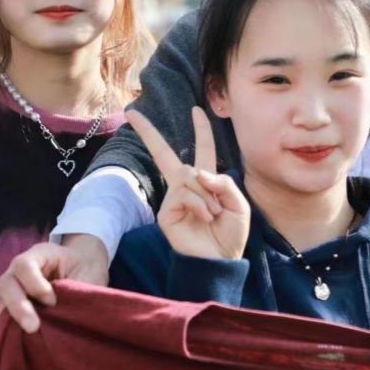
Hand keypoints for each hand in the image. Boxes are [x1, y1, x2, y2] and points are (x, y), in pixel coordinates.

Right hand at [0, 235, 109, 332]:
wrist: (85, 267)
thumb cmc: (87, 268)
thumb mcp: (86, 274)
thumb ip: (72, 290)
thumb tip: (61, 314)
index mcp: (41, 254)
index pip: (24, 265)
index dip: (34, 284)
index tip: (52, 301)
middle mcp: (20, 268)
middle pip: (6, 283)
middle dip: (18, 306)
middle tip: (33, 326)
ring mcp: (14, 285)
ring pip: (0, 300)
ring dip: (12, 318)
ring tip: (30, 332)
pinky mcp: (14, 303)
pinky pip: (4, 314)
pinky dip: (12, 324)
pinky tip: (26, 336)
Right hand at [129, 106, 249, 260]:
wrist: (221, 260)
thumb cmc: (230, 234)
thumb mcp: (238, 204)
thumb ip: (223, 182)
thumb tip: (197, 172)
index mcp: (206, 182)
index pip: (202, 150)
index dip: (201, 130)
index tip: (196, 109)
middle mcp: (186, 186)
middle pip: (163, 153)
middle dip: (148, 132)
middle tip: (131, 112)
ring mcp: (173, 198)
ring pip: (189, 177)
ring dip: (208, 195)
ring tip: (214, 214)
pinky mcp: (166, 212)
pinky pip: (184, 194)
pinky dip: (201, 204)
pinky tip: (205, 218)